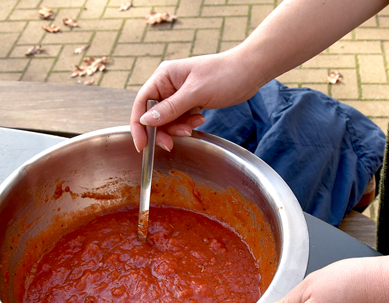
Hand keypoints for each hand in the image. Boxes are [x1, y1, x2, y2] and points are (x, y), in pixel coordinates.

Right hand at [130, 51, 266, 151]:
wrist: (249, 72)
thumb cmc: (224, 75)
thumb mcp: (195, 93)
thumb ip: (170, 108)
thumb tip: (146, 121)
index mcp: (164, 76)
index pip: (142, 103)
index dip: (139, 125)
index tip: (142, 145)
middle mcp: (168, 84)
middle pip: (154, 115)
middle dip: (163, 130)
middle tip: (172, 144)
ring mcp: (180, 93)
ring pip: (169, 119)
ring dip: (179, 128)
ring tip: (194, 126)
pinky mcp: (192, 101)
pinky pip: (182, 118)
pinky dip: (189, 123)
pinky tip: (201, 119)